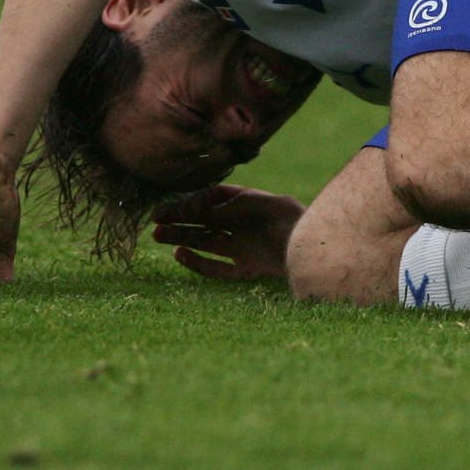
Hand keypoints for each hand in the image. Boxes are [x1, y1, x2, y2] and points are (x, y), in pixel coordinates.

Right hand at [151, 184, 304, 281]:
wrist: (315, 251)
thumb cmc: (291, 220)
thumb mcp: (260, 205)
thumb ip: (229, 206)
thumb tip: (198, 210)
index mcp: (246, 203)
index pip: (210, 199)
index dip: (190, 202)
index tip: (172, 208)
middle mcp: (241, 224)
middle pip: (203, 221)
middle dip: (179, 219)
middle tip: (154, 221)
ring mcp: (242, 248)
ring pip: (204, 241)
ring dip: (181, 237)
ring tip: (158, 235)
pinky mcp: (245, 270)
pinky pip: (215, 267)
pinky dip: (197, 261)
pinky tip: (179, 252)